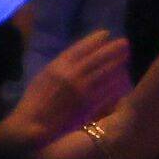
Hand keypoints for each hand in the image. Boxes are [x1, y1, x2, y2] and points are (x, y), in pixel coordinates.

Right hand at [0, 32, 131, 156]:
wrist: (32, 125)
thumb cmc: (34, 102)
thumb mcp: (42, 78)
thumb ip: (59, 67)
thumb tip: (76, 59)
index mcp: (56, 67)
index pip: (79, 48)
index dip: (94, 40)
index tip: (105, 34)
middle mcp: (71, 75)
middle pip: (97, 58)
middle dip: (112, 49)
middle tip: (124, 42)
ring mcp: (82, 90)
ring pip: (105, 72)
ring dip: (117, 63)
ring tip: (126, 56)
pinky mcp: (90, 105)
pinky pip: (107, 91)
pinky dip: (116, 82)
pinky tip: (123, 78)